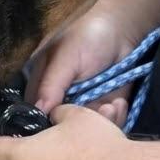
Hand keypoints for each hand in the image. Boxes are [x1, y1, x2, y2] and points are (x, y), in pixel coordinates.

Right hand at [27, 9, 145, 123]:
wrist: (123, 30)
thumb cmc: (87, 36)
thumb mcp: (65, 57)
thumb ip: (50, 84)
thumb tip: (38, 110)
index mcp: (42, 87)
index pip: (36, 114)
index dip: (47, 125)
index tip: (63, 127)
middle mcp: (60, 101)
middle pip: (63, 127)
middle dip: (80, 126)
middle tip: (98, 112)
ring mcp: (83, 106)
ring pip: (86, 129)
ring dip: (101, 122)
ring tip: (112, 106)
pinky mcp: (103, 109)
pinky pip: (106, 124)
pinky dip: (115, 118)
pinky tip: (118, 103)